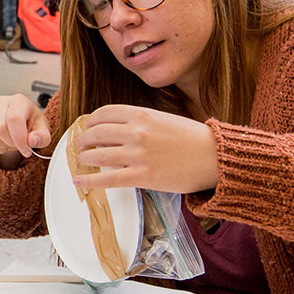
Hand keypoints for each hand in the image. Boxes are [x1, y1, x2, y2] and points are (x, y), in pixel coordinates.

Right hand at [0, 93, 51, 167]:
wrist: (21, 122)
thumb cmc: (31, 123)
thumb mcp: (43, 130)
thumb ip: (42, 136)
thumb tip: (32, 140)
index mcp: (19, 101)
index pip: (14, 118)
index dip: (20, 138)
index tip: (26, 150)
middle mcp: (1, 103)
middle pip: (0, 129)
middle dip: (12, 143)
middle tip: (20, 144)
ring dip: (4, 146)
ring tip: (12, 141)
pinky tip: (4, 141)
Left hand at [71, 104, 219, 194]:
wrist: (214, 157)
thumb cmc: (193, 139)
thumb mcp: (163, 120)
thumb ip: (139, 123)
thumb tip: (115, 131)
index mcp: (142, 114)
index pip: (104, 113)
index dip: (91, 121)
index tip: (88, 127)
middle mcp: (137, 132)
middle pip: (97, 133)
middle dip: (84, 140)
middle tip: (81, 144)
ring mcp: (138, 155)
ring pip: (98, 155)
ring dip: (85, 158)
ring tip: (83, 160)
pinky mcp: (142, 176)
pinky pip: (107, 179)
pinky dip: (89, 180)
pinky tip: (79, 180)